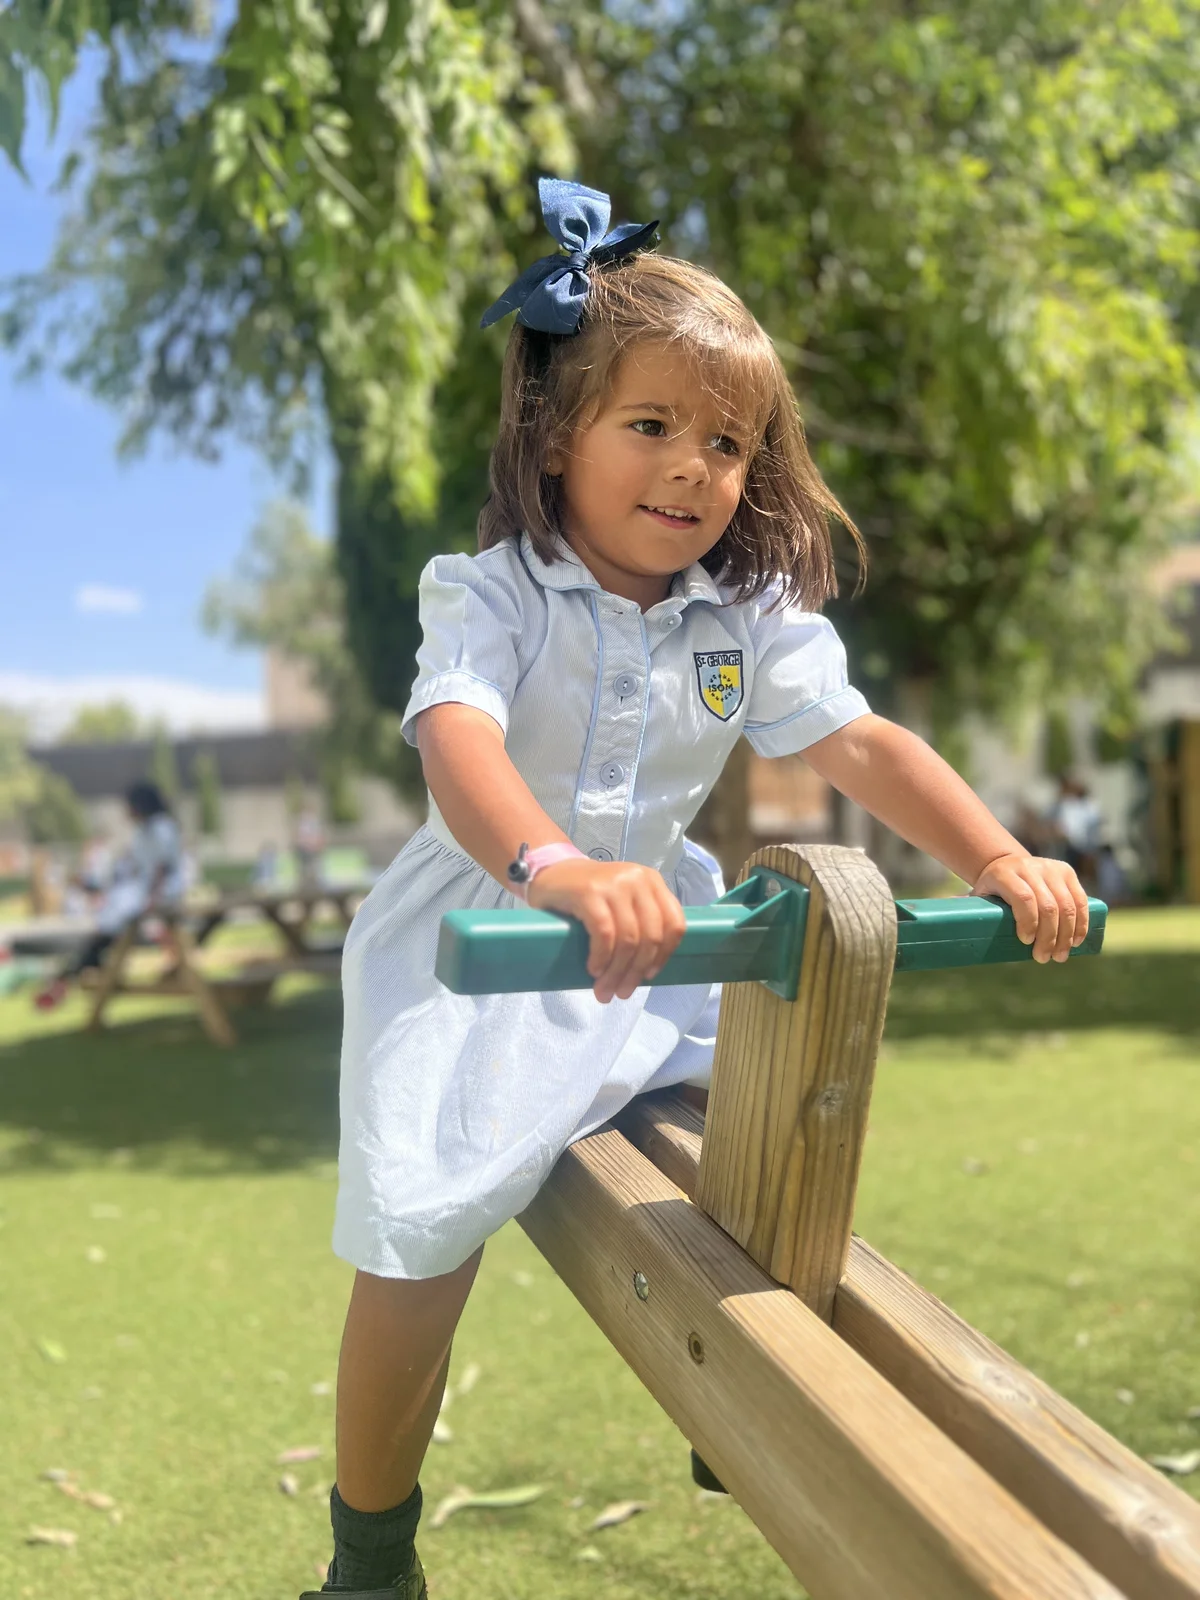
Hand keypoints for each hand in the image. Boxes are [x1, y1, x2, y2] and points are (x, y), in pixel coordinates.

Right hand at [528, 858, 686, 1002]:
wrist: (551, 873)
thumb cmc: (588, 894)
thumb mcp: (623, 901)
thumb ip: (640, 921)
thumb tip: (646, 970)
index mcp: (652, 882)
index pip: (674, 924)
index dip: (664, 955)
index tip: (648, 976)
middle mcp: (637, 879)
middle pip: (650, 936)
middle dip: (636, 971)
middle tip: (621, 992)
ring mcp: (614, 884)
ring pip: (628, 939)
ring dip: (617, 971)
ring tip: (605, 989)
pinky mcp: (589, 892)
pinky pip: (604, 934)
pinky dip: (601, 957)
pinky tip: (594, 969)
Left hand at [971, 852, 1089, 963]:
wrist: (1004, 864)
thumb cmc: (988, 891)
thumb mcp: (975, 899)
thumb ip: (963, 913)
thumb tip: (940, 935)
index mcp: (1004, 874)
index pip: (1024, 899)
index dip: (1028, 922)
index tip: (1025, 942)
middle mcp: (1029, 868)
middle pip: (1048, 906)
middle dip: (1049, 937)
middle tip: (1044, 959)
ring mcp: (1050, 868)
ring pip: (1067, 905)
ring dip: (1067, 935)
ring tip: (1060, 955)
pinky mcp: (1066, 872)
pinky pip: (1080, 899)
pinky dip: (1082, 922)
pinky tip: (1078, 940)